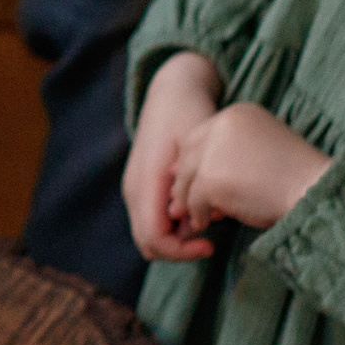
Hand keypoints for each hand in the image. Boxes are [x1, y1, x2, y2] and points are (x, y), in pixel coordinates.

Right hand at [124, 54, 221, 261]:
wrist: (172, 93)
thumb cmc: (190, 115)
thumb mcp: (200, 146)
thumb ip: (198, 186)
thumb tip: (201, 222)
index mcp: (146, 181)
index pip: (154, 238)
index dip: (182, 252)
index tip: (211, 244)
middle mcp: (133, 190)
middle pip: (147, 245)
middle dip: (179, 251)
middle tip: (210, 241)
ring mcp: (133, 189)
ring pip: (148, 236)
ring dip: (176, 239)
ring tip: (206, 221)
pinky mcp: (141, 188)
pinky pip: (152, 221)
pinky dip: (173, 228)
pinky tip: (197, 210)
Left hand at [169, 104, 330, 233]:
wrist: (317, 192)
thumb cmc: (298, 176)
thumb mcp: (265, 147)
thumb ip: (235, 149)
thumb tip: (201, 168)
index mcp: (238, 113)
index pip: (201, 135)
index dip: (195, 160)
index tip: (195, 180)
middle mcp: (223, 125)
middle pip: (188, 153)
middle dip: (185, 178)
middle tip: (186, 200)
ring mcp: (214, 151)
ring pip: (187, 177)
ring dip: (189, 199)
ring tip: (196, 216)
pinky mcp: (211, 178)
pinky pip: (194, 199)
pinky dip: (197, 213)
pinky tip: (205, 223)